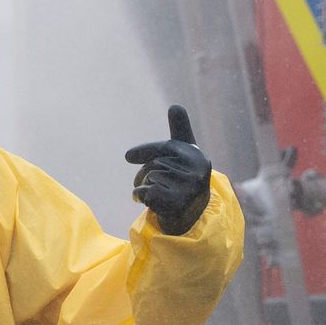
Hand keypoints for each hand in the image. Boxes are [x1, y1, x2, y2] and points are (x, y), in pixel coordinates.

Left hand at [125, 104, 211, 235]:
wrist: (191, 219)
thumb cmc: (184, 181)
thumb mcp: (184, 156)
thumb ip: (180, 131)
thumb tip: (176, 105)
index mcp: (198, 157)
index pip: (165, 148)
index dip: (145, 151)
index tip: (127, 157)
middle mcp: (197, 172)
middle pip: (153, 164)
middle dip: (143, 174)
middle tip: (149, 185)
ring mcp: (189, 189)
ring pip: (149, 178)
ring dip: (143, 187)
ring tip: (155, 195)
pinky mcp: (177, 204)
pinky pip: (145, 192)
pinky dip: (140, 198)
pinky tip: (151, 204)